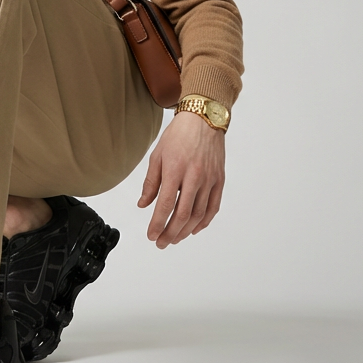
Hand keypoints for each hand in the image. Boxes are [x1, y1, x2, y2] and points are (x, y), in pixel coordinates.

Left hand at [138, 110, 225, 247]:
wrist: (203, 120)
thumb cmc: (178, 135)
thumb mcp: (157, 156)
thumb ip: (150, 183)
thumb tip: (143, 204)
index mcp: (175, 170)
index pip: (165, 205)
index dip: (158, 224)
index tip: (152, 235)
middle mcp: (194, 177)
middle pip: (183, 214)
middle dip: (171, 232)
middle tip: (161, 242)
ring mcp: (209, 180)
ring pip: (199, 214)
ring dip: (186, 230)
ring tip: (175, 239)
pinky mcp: (219, 180)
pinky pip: (213, 206)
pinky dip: (204, 221)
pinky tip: (194, 229)